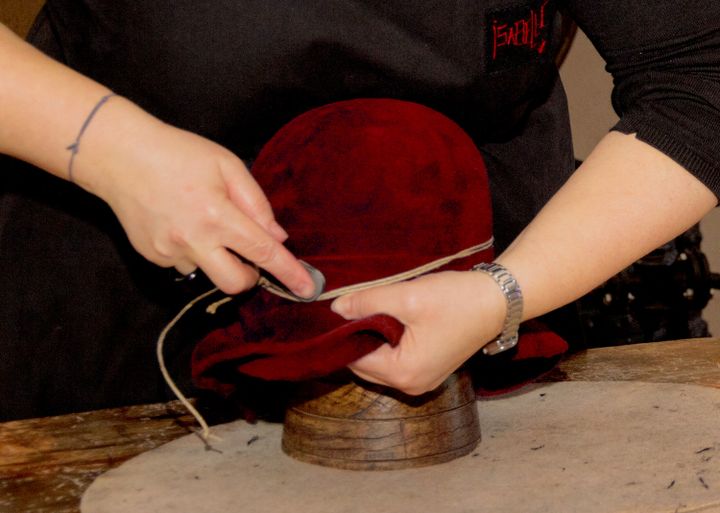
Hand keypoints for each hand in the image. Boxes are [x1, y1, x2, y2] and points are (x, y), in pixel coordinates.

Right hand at [74, 98, 314, 295]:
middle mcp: (193, 239)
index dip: (289, 273)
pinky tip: (180, 223)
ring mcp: (169, 252)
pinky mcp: (152, 257)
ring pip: (208, 272)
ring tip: (200, 220)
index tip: (309, 289)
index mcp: (217, 214)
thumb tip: (277, 237)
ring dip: (216, 257)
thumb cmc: (179, 153)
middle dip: (250, 276)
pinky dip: (193, 250)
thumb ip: (256, 203)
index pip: (263, 252)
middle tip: (248, 254)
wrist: (119, 156)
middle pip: (235, 283)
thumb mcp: (227, 165)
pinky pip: (185, 264)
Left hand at [331, 270, 505, 394]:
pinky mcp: (430, 370)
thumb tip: (335, 309)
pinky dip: (389, 343)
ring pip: (380, 363)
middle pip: (365, 365)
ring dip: (374, 340)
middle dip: (359, 338)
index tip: (343, 309)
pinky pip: (396, 361)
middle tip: (361, 307)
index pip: (354, 359)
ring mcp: (422, 381)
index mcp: (404, 373)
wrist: (498, 301)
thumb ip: (366, 303)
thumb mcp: (407, 297)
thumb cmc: (456, 300)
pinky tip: (395, 321)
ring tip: (379, 311)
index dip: (345, 334)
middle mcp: (411, 385)